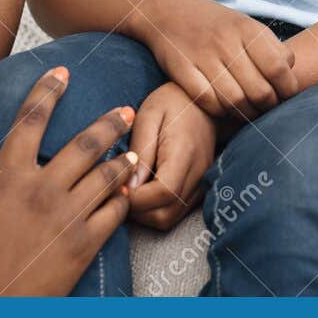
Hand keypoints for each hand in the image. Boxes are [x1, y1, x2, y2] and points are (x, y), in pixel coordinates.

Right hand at [0, 66, 135, 295]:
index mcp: (7, 177)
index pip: (30, 120)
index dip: (47, 91)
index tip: (62, 73)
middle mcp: (42, 190)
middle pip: (85, 143)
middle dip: (109, 122)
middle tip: (127, 108)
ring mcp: (66, 217)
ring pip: (106, 177)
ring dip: (123, 160)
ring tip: (135, 151)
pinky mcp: (83, 245)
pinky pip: (112, 215)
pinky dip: (123, 201)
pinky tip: (128, 194)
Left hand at [127, 82, 214, 229]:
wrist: (201, 99)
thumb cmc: (171, 102)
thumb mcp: (148, 116)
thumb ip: (140, 151)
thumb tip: (129, 186)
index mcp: (184, 153)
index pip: (162, 193)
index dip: (135, 199)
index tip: (116, 186)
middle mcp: (198, 173)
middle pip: (165, 214)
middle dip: (137, 212)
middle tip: (118, 192)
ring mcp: (201, 182)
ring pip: (170, 219)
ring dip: (145, 214)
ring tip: (129, 192)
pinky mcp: (200, 186)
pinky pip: (176, 212)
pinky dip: (156, 210)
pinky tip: (144, 191)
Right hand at [134, 0, 297, 118]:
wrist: (170, 10)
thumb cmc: (217, 24)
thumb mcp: (247, 25)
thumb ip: (272, 48)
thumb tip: (291, 75)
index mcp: (247, 29)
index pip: (279, 68)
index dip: (287, 89)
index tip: (286, 96)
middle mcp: (226, 42)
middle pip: (259, 90)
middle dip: (268, 107)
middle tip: (267, 109)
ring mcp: (202, 56)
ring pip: (234, 100)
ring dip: (246, 114)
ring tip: (249, 114)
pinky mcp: (181, 69)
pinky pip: (207, 101)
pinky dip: (219, 111)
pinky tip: (224, 109)